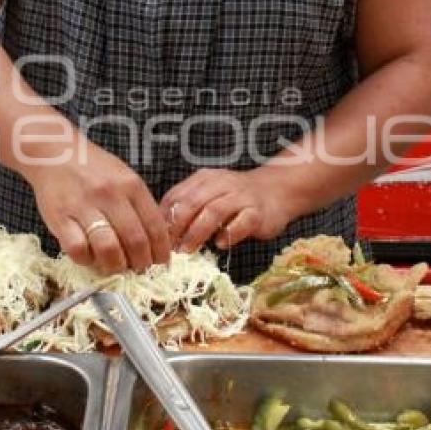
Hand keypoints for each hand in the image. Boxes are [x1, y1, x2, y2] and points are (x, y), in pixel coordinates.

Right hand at [22, 143, 171, 275]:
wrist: (54, 152)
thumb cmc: (92, 168)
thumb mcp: (123, 177)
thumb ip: (138, 204)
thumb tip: (155, 239)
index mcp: (131, 185)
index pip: (155, 226)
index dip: (161, 251)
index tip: (160, 262)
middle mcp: (110, 195)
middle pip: (135, 241)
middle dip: (141, 263)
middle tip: (138, 269)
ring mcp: (84, 206)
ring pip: (108, 249)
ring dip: (116, 266)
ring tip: (116, 266)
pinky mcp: (60, 218)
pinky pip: (78, 249)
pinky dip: (86, 260)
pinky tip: (89, 257)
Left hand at [161, 167, 300, 254]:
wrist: (275, 190)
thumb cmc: (235, 198)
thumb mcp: (208, 196)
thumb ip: (188, 209)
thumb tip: (162, 232)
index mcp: (204, 179)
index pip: (177, 195)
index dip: (164, 217)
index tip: (155, 237)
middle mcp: (221, 183)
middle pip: (193, 202)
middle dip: (177, 226)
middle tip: (169, 247)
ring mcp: (240, 196)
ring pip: (214, 211)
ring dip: (197, 232)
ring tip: (187, 250)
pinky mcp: (257, 211)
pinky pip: (242, 222)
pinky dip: (229, 233)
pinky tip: (220, 244)